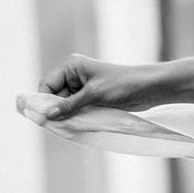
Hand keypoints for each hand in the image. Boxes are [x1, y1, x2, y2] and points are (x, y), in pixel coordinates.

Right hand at [36, 55, 160, 119]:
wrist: (150, 88)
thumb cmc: (123, 84)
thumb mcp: (94, 94)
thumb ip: (70, 105)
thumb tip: (48, 115)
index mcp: (71, 66)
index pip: (47, 85)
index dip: (43, 101)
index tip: (44, 118)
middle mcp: (74, 76)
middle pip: (54, 97)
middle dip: (56, 111)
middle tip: (59, 125)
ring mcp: (83, 88)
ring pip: (65, 106)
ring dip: (67, 116)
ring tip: (72, 125)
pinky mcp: (92, 99)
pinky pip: (77, 110)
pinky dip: (76, 117)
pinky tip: (79, 124)